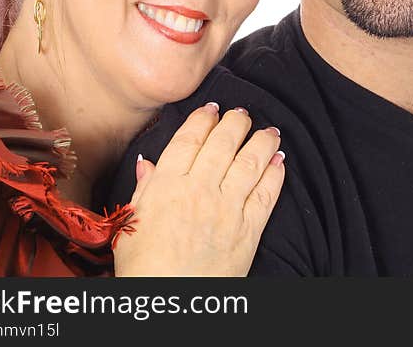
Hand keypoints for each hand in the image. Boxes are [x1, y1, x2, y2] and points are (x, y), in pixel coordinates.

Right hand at [113, 103, 284, 275]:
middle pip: (223, 143)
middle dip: (236, 122)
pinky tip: (279, 161)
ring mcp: (227, 208)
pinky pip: (267, 193)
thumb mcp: (132, 225)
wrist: (171, 304)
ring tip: (269, 131)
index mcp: (167, 187)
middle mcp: (199, 191)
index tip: (211, 109)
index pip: (189, 140)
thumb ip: (144, 190)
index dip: (202, 119)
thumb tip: (148, 163)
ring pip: (250, 162)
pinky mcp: (249, 229)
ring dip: (262, 141)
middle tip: (242, 114)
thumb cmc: (146, 269)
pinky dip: (276, 173)